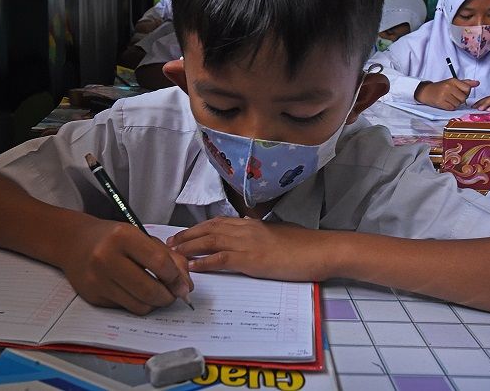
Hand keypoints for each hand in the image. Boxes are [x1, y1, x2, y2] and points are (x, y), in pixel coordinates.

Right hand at [60, 220, 192, 314]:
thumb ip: (168, 257)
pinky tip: (137, 293)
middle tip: (173, 294)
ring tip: (157, 293)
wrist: (75, 242)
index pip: (160, 263)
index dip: (177, 278)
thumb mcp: (142, 237)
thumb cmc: (114, 238)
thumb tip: (185, 285)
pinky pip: (126, 308)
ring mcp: (98, 280)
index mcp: (123, 236)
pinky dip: (137, 303)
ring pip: (139, 305)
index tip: (183, 284)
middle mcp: (106, 258)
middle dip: (168, 296)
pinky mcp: (93, 297)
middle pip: (150, 290)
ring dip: (154, 303)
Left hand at [166, 217, 333, 280]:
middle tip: (169, 243)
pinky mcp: (251, 259)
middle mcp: (246, 229)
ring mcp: (248, 243)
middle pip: (209, 229)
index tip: (183, 233)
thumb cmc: (303, 245)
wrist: (319, 250)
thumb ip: (260, 234)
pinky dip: (204, 262)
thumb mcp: (277, 234)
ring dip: (188, 247)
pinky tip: (193, 267)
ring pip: (210, 241)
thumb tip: (250, 236)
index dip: (198, 228)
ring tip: (173, 254)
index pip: (218, 222)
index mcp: (252, 223)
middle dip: (186, 236)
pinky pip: (221, 259)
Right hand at [414, 78, 479, 109]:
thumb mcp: (453, 82)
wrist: (426, 91)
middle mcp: (449, 87)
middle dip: (460, 99)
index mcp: (453, 81)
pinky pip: (452, 108)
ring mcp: (444, 95)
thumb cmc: (441, 87)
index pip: (467, 89)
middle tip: (454, 97)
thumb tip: (477, 83)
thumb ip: (466, 83)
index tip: (460, 92)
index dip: (466, 93)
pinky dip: (450, 107)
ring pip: (458, 104)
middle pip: (463, 98)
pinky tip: (446, 103)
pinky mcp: (440, 102)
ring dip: (455, 104)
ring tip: (449, 100)